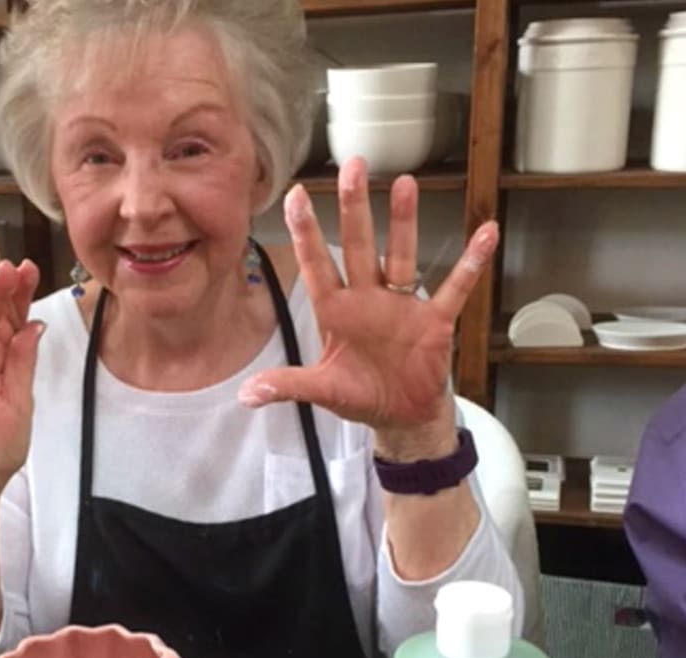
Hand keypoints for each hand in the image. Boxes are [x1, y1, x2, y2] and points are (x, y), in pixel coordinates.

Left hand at [239, 158, 497, 455]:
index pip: (317, 264)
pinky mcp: (435, 321)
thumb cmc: (360, 396)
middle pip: (358, 246)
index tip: (296, 195)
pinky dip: (471, 263)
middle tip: (353, 167)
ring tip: (405, 184)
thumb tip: (246, 394)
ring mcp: (401, 306)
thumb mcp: (322, 390)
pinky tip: (485, 233)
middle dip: (355, 208)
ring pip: (401, 256)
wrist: (402, 417)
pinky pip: (455, 287)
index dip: (306, 231)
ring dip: (403, 223)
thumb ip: (287, 386)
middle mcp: (366, 298)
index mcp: (335, 311)